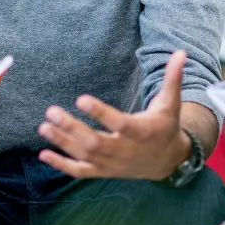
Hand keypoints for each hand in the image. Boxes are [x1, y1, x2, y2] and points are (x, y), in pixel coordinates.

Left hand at [37, 50, 192, 180]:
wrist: (168, 161)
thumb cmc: (166, 126)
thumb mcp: (171, 103)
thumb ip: (173, 78)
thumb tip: (181, 52)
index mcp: (142, 132)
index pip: (119, 124)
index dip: (100, 113)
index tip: (81, 98)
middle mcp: (126, 151)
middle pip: (95, 142)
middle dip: (72, 127)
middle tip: (51, 111)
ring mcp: (113, 164)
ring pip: (85, 156)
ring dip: (62, 142)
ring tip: (43, 126)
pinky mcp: (104, 171)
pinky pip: (81, 172)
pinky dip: (62, 165)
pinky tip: (44, 154)